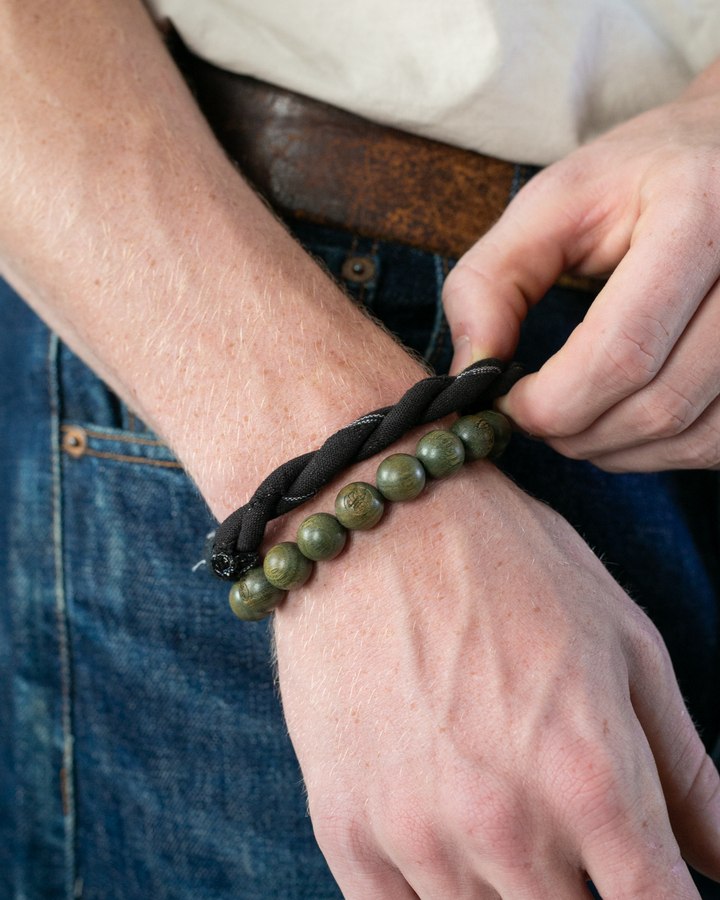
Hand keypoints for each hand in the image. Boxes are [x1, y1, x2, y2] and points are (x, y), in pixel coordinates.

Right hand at [273, 461, 719, 898]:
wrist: (369, 516)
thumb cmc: (505, 560)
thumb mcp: (621, 640)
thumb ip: (684, 770)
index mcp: (591, 776)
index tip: (647, 885)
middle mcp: (506, 825)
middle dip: (586, 891)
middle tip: (571, 836)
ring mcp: (415, 833)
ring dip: (511, 892)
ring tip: (500, 816)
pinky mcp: (344, 828)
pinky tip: (448, 849)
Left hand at [443, 60, 719, 471]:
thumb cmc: (638, 176)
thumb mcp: (552, 203)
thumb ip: (491, 280)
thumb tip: (468, 375)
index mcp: (701, 213)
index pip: (623, 352)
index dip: (553, 402)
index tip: (511, 402)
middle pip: (658, 406)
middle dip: (576, 432)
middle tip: (536, 414)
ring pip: (691, 437)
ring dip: (613, 449)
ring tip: (574, 415)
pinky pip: (719, 444)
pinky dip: (657, 451)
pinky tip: (622, 417)